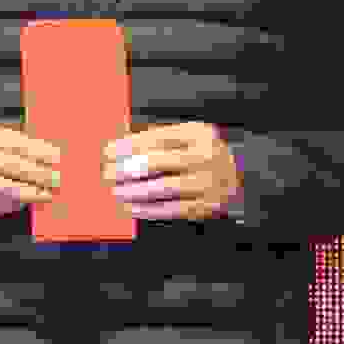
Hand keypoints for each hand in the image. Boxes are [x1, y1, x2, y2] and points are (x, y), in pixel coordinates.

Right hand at [0, 116, 60, 219]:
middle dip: (36, 170)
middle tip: (58, 175)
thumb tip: (37, 145)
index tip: (55, 155)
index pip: (6, 140)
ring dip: (29, 189)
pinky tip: (30, 199)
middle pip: (6, 163)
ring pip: (1, 185)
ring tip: (48, 190)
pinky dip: (14, 201)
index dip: (33, 148)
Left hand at [108, 120, 246, 226]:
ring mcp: (206, 183)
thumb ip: (157, 139)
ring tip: (115, 192)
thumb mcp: (187, 136)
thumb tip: (120, 146)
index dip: (128, 146)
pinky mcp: (204, 205)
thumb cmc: (202, 152)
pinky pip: (170, 209)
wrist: (237, 174)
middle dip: (126, 169)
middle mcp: (204, 157)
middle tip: (106, 173)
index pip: (156, 139)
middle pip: (157, 163)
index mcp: (197, 134)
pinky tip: (131, 206)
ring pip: (161, 189)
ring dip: (133, 192)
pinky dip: (147, 209)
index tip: (107, 152)